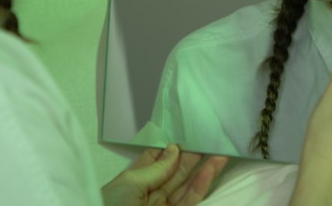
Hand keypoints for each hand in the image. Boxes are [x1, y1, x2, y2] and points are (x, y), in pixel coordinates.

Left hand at [101, 144, 228, 205]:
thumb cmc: (112, 204)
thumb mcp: (130, 182)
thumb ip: (156, 167)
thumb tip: (174, 149)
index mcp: (135, 183)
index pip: (156, 161)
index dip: (170, 148)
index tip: (185, 133)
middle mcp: (152, 194)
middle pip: (176, 172)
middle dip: (192, 156)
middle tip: (208, 139)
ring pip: (188, 186)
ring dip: (204, 169)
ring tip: (220, 152)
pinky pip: (191, 200)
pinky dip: (202, 184)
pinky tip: (211, 169)